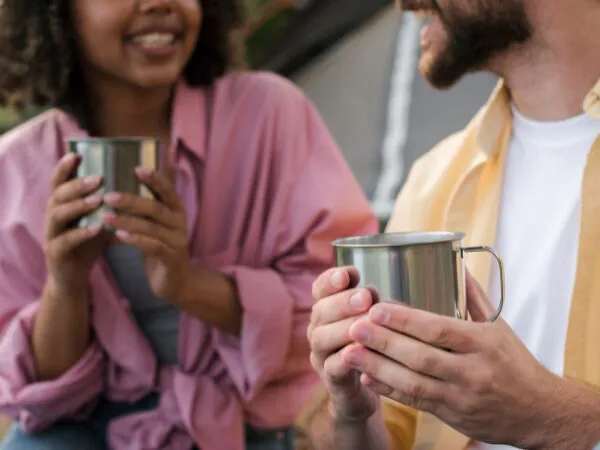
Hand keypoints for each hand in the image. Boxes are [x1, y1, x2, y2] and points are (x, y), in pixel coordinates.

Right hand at [44, 153, 108, 296]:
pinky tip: (97, 228)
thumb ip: (107, 203)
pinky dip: (81, 233)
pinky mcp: (56, 253)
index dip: (64, 167)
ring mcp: (51, 234)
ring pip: (58, 215)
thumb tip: (132, 181)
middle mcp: (52, 216)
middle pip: (58, 194)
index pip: (59, 181)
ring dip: (78, 205)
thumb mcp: (97, 219)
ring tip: (97, 200)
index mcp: (61, 205)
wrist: (73, 277)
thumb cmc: (87, 244)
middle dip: (77, 184)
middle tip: (98, 178)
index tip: (77, 153)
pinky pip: (65, 241)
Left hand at [101, 167, 188, 300]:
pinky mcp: (172, 259)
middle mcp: (180, 223)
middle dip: (132, 200)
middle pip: (156, 207)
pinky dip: (136, 240)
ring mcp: (178, 241)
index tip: (136, 168)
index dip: (155, 179)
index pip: (168, 190)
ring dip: (127, 221)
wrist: (176, 282)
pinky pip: (153, 246)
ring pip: (152, 227)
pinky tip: (118, 236)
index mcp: (176, 211)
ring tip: (105, 216)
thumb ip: (143, 211)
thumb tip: (114, 189)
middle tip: (108, 195)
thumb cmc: (159, 249)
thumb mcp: (154, 226)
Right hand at [307, 267, 377, 422]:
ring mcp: (321, 355)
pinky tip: (361, 351)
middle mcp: (318, 330)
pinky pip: (333, 368)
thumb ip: (368, 303)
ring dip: (343, 328)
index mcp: (327, 310)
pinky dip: (346, 359)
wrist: (364, 389)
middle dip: (343, 302)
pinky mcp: (331, 380)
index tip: (348, 274)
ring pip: (322, 338)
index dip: (330, 280)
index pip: (320, 288)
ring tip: (365, 323)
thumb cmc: (369, 345)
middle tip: (365, 297)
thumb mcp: (371, 317)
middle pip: (320, 310)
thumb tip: (368, 290)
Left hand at [342, 272, 558, 447]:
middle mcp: (471, 371)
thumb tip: (454, 260)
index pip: (439, 330)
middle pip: (420, 356)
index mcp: (482, 343)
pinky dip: (388, 390)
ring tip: (349, 353)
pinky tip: (366, 376)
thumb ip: (472, 296)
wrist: (539, 412)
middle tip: (354, 327)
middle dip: (384, 342)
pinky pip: (415, 403)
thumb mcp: (499, 326)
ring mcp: (460, 397)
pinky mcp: (451, 416)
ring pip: (413, 383)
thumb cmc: (515, 362)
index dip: (405, 320)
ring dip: (378, 367)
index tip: (377, 309)